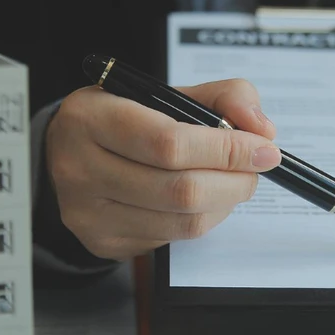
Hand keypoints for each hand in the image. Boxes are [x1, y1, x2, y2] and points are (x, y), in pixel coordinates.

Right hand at [45, 78, 281, 259]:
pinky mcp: (102, 242)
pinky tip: (201, 200)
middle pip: (181, 190)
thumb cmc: (128, 118)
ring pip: (183, 223)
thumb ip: (224, 97)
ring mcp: (87, 212)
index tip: (263, 149)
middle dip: (235, 181)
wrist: (71, 153)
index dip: (226, 150)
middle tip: (255, 169)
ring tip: (231, 182)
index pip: (169, 143)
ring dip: (224, 204)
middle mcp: (79, 168)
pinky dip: (202, 220)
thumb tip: (261, 130)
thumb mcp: (168, 92)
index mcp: (90, 117)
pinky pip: (173, 240)